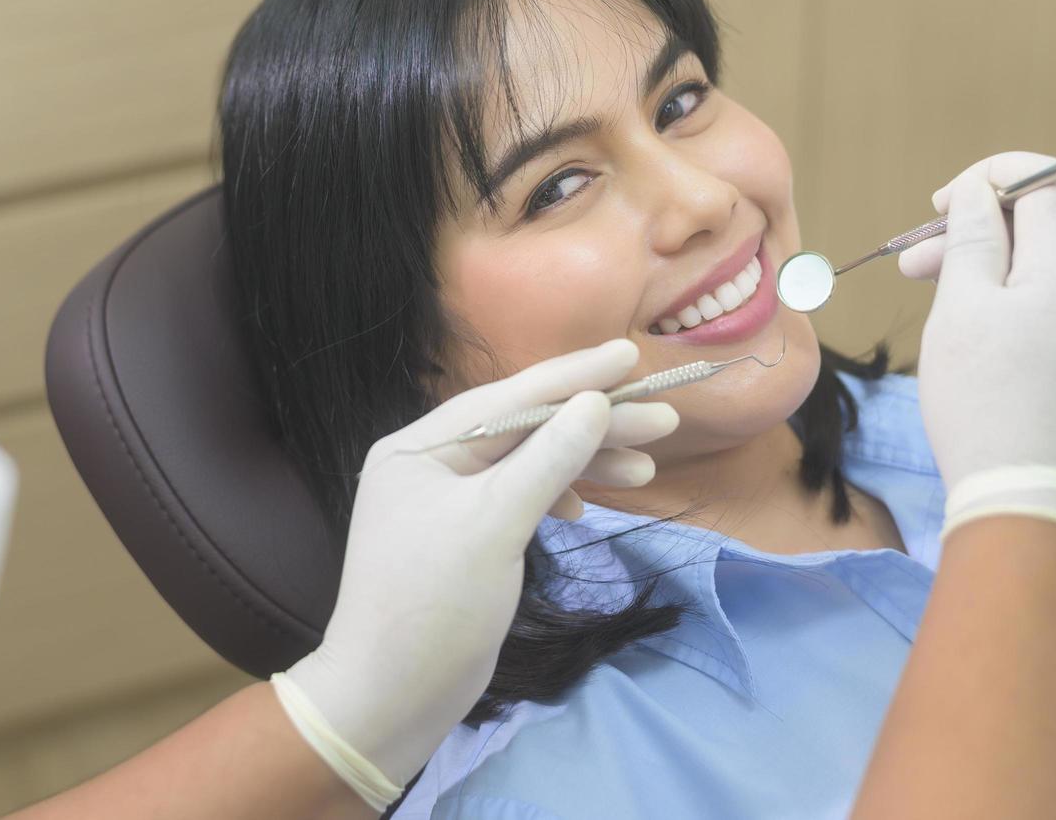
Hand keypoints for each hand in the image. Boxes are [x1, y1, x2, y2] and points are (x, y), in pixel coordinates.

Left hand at [284, 339, 677, 784]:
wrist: (391, 700)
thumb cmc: (434, 606)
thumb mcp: (495, 525)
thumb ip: (547, 459)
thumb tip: (594, 402)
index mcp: (420, 448)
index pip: (509, 397)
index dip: (574, 375)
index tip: (631, 355)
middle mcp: (432, 465)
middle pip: (525, 427)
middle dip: (592, 424)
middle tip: (663, 419)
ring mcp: (449, 503)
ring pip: (530, 464)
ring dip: (586, 462)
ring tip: (647, 469)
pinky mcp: (469, 539)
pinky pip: (524, 497)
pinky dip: (561, 495)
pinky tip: (593, 501)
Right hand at [901, 153, 1055, 495]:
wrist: (1032, 504)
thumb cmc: (984, 403)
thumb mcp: (961, 310)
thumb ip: (971, 237)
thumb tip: (978, 192)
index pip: (1046, 181)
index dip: (990, 178)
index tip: (941, 204)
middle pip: (1052, 226)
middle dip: (983, 230)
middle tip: (917, 263)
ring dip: (1000, 270)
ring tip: (940, 302)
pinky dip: (1028, 306)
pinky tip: (985, 338)